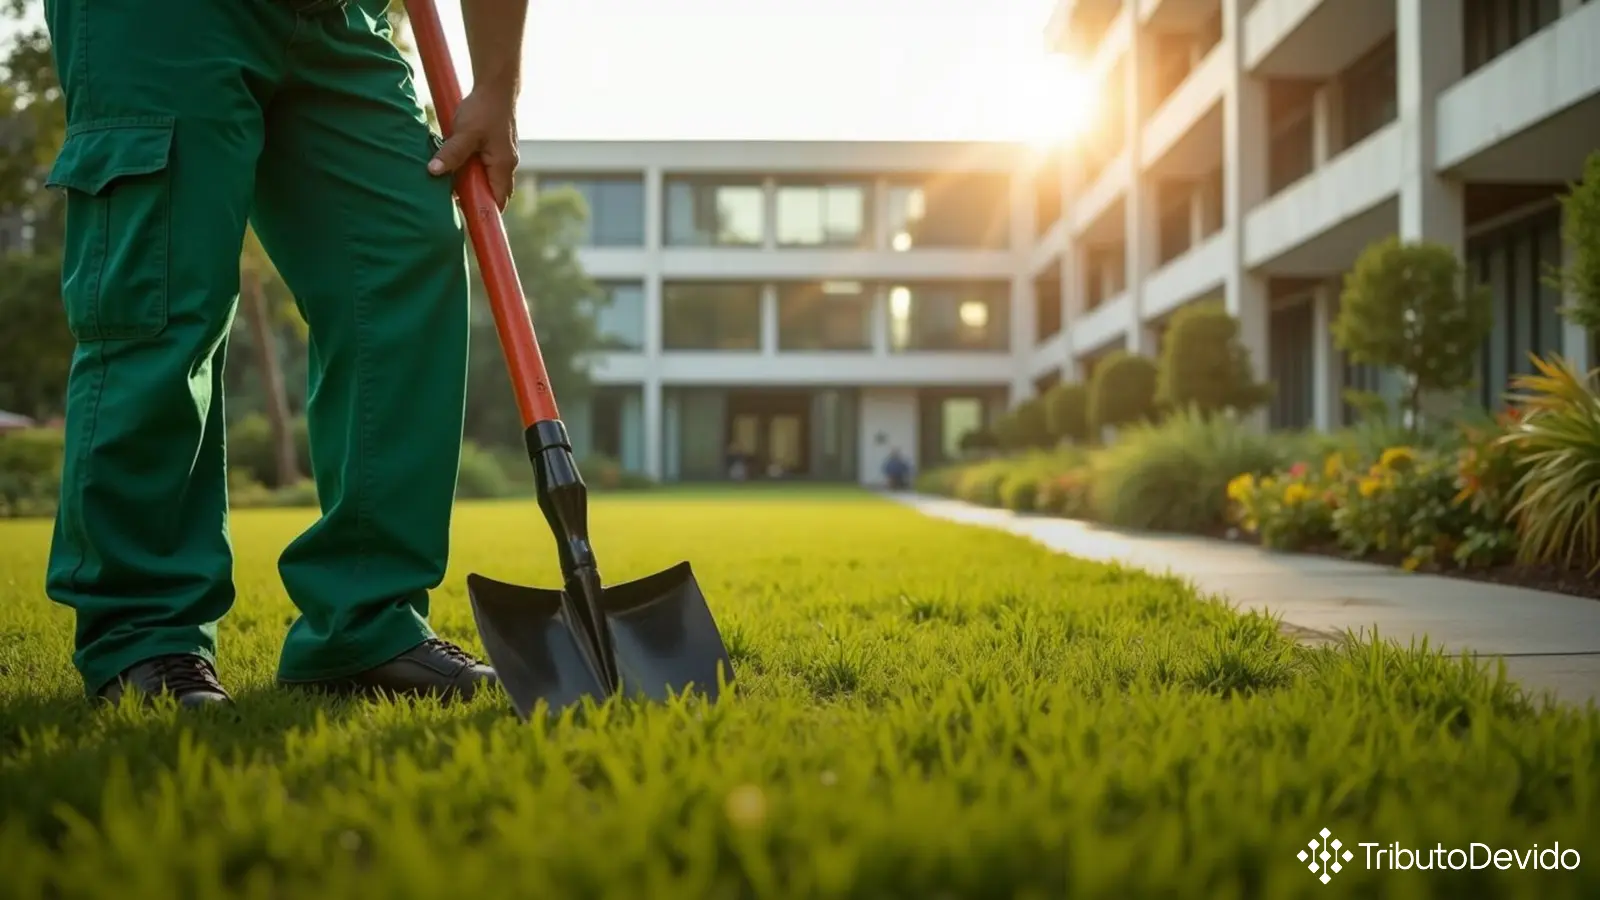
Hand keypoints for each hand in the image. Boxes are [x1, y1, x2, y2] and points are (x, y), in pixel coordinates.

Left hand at [428, 85, 518, 210]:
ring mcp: (503, 157)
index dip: (486, 213)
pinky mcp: (496, 149)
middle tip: (455, 202)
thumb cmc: (483, 109)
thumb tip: (433, 171)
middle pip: (494, 194)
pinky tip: (457, 167)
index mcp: (502, 166)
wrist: (496, 87)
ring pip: (489, 181)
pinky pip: (486, 169)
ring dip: (473, 185)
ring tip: (452, 185)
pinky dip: (473, 172)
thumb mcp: (464, 133)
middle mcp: (507, 165)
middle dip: (477, 200)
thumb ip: (450, 153)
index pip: (498, 201)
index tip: (469, 220)